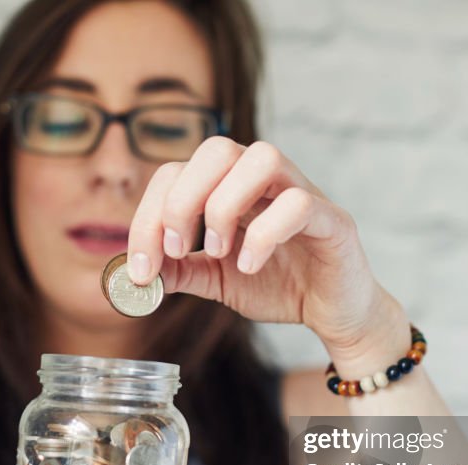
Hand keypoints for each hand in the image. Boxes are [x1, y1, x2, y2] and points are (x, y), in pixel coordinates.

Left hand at [126, 137, 401, 356]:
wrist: (333, 313)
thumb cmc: (279, 284)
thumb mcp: (216, 280)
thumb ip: (180, 270)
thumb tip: (134, 274)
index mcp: (230, 187)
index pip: (178, 171)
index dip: (149, 215)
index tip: (141, 266)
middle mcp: (265, 181)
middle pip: (217, 148)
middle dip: (182, 199)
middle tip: (175, 248)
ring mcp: (302, 193)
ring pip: (262, 157)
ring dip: (225, 205)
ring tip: (216, 251)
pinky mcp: (333, 221)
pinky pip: (300, 204)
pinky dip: (266, 234)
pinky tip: (251, 266)